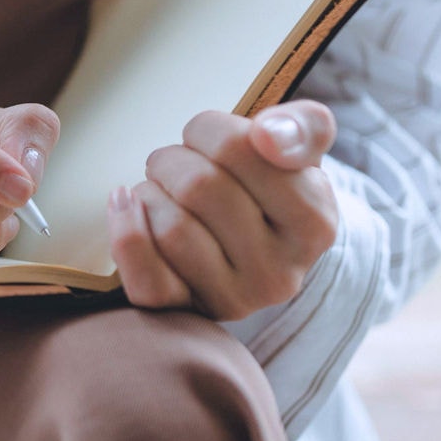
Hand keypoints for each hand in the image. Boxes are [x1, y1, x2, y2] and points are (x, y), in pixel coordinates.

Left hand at [105, 101, 338, 319]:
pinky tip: (126, 204)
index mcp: (315, 223)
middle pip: (198, 186)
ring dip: (150, 192)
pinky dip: (126, 234)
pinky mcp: (191, 314)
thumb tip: (267, 135)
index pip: (238, 148)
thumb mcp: (300, 150)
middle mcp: (281, 272)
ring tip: (162, 188)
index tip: (207, 134)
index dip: (208, 128)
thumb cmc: (271, 186)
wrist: (257, 248)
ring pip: (170, 228)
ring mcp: (236, 300)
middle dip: (173, 159)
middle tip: (175, 161)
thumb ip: (300, 126)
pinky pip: (146, 280)